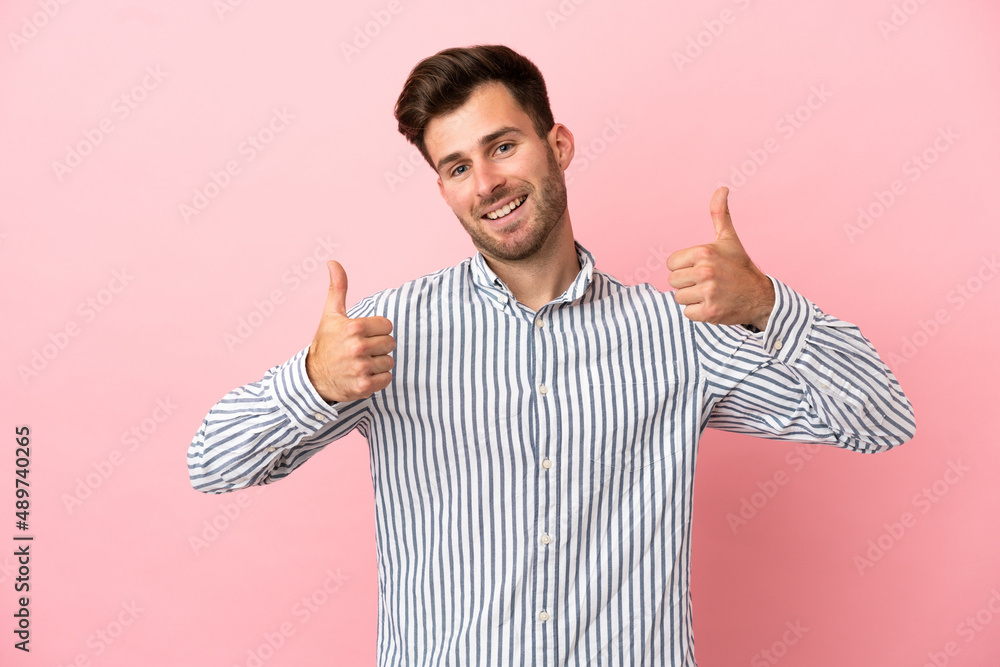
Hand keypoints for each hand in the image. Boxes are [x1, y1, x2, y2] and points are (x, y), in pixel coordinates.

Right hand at [305, 260, 394, 402]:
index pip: (387, 325)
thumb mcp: (331, 314)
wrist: (313, 378)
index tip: (361, 334)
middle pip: (390, 343)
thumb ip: (338, 288)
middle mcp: (358, 347)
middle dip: (378, 346)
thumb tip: (333, 262)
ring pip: (389, 361)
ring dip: (378, 363)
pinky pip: (387, 378)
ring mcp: (361, 368)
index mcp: (353, 327)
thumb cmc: (325, 343)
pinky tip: (363, 375)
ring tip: (360, 362)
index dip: (376, 329)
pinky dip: (378, 379)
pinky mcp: (364, 386)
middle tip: (360, 349)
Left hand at [666, 187, 774, 329]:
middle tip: (708, 282)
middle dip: (687, 283)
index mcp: (704, 252)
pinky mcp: (709, 312)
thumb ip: (719, 214)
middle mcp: (705, 271)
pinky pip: (687, 313)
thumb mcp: (728, 239)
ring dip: (692, 298)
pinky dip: (698, 312)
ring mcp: (707, 293)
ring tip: (711, 293)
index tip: (701, 268)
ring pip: (679, 298)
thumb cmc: (740, 267)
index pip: (671, 263)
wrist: (761, 296)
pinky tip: (713, 304)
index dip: (684, 267)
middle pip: (673, 281)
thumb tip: (722, 188)